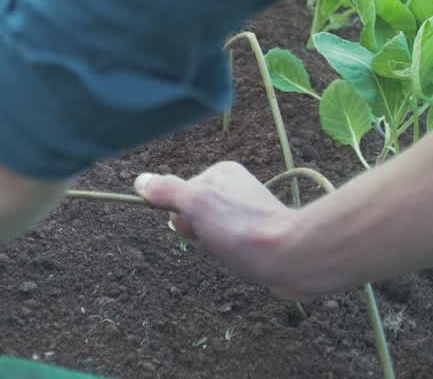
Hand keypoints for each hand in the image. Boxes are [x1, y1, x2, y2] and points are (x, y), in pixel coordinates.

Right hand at [134, 161, 304, 298]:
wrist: (292, 258)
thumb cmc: (241, 228)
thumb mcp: (196, 204)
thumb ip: (166, 190)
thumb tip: (140, 181)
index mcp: (221, 173)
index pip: (180, 193)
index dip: (182, 214)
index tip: (197, 224)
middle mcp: (235, 187)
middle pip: (194, 213)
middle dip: (197, 232)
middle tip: (215, 240)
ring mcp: (247, 211)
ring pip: (209, 231)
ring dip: (212, 245)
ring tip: (230, 251)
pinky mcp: (259, 234)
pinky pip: (228, 243)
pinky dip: (228, 253)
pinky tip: (240, 259)